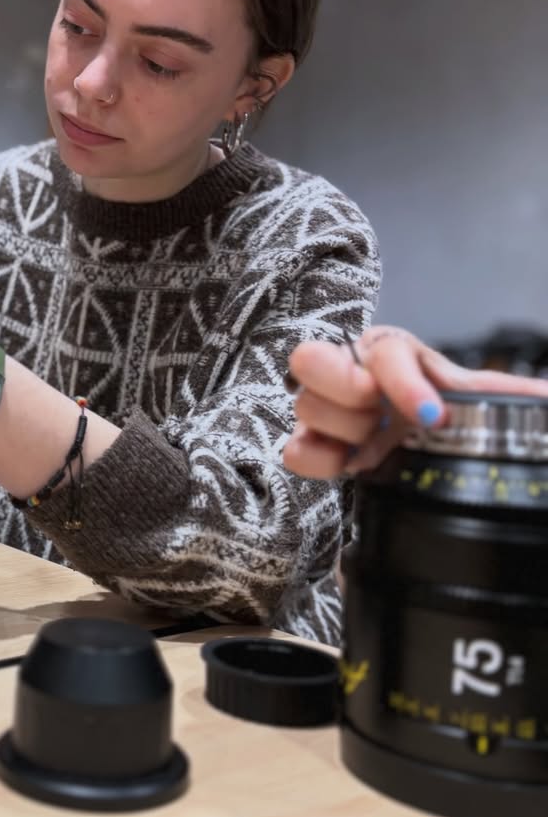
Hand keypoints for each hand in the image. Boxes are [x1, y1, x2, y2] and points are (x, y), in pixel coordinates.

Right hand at [282, 325, 547, 479]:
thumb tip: (547, 396)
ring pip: (306, 406)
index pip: (383, 350)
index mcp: (389, 352)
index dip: (402, 382)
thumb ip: (508, 393)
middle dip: (346, 391)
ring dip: (343, 430)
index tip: (432, 416)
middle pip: (313, 361)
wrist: (411, 432)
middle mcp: (347, 370)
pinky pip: (294, 450)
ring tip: (375, 443)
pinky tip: (348, 465)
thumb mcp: (474, 393)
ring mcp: (324, 406)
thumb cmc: (436, 401)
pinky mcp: (312, 442)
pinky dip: (317, 460)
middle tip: (378, 419)